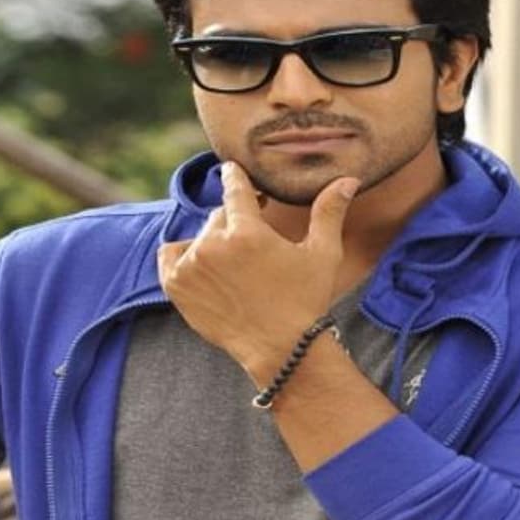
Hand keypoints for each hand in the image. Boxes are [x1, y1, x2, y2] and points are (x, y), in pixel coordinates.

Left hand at [157, 161, 359, 383]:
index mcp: (247, 231)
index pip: (235, 188)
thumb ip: (329, 211)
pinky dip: (183, 256)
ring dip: (213, 241)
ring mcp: (191, 266)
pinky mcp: (176, 287)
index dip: (236, 177)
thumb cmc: (306, 301)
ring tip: (233, 263)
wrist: (281, 350)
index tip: (233, 170)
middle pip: (220, 215)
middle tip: (251, 240)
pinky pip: (170, 255)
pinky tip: (202, 266)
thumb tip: (348, 180)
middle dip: (235, 221)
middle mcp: (214, 245)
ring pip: (199, 236)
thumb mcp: (323, 254)